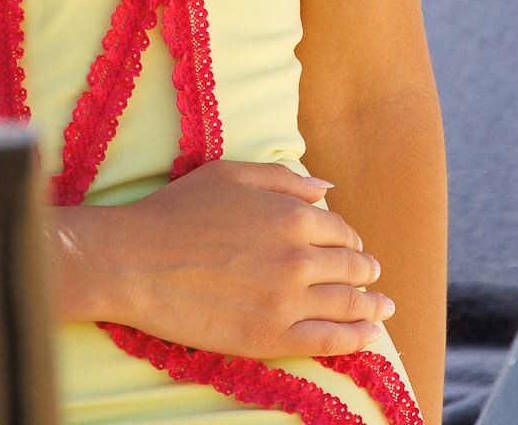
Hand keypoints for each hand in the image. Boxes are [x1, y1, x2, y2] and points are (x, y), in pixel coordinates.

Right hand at [50, 160, 392, 358]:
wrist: (135, 261)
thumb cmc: (177, 212)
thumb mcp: (232, 174)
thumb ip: (285, 180)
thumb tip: (326, 189)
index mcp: (293, 216)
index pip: (341, 231)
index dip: (351, 241)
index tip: (352, 249)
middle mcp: (299, 258)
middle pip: (352, 268)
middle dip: (366, 272)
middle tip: (372, 279)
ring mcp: (287, 301)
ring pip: (348, 305)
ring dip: (372, 306)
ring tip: (382, 309)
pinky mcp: (270, 337)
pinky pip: (329, 341)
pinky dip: (356, 339)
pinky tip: (368, 336)